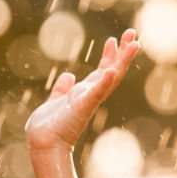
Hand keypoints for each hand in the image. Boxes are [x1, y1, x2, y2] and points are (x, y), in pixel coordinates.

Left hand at [25, 28, 139, 152]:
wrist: (43, 143)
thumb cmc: (49, 126)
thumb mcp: (56, 100)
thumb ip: (62, 88)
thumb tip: (68, 75)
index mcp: (84, 93)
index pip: (101, 70)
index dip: (109, 55)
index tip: (113, 39)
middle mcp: (90, 95)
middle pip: (112, 70)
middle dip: (123, 52)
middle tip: (133, 33)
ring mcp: (89, 100)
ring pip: (110, 77)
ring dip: (122, 61)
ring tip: (133, 44)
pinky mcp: (83, 106)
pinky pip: (95, 93)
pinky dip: (104, 82)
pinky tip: (111, 70)